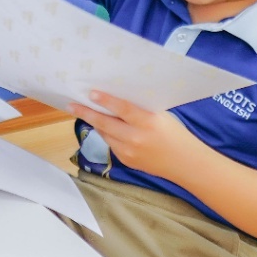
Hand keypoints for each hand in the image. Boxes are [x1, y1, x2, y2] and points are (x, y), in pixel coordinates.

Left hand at [71, 92, 199, 179]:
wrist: (185, 163)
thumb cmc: (176, 134)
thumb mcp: (161, 116)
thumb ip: (140, 110)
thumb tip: (116, 100)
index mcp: (148, 122)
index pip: (122, 109)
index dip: (105, 100)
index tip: (91, 93)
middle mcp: (136, 138)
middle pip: (105, 123)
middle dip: (86, 113)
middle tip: (72, 105)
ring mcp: (129, 152)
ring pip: (105, 134)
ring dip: (94, 123)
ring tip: (83, 112)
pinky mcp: (126, 161)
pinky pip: (111, 144)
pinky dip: (107, 134)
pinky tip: (103, 127)